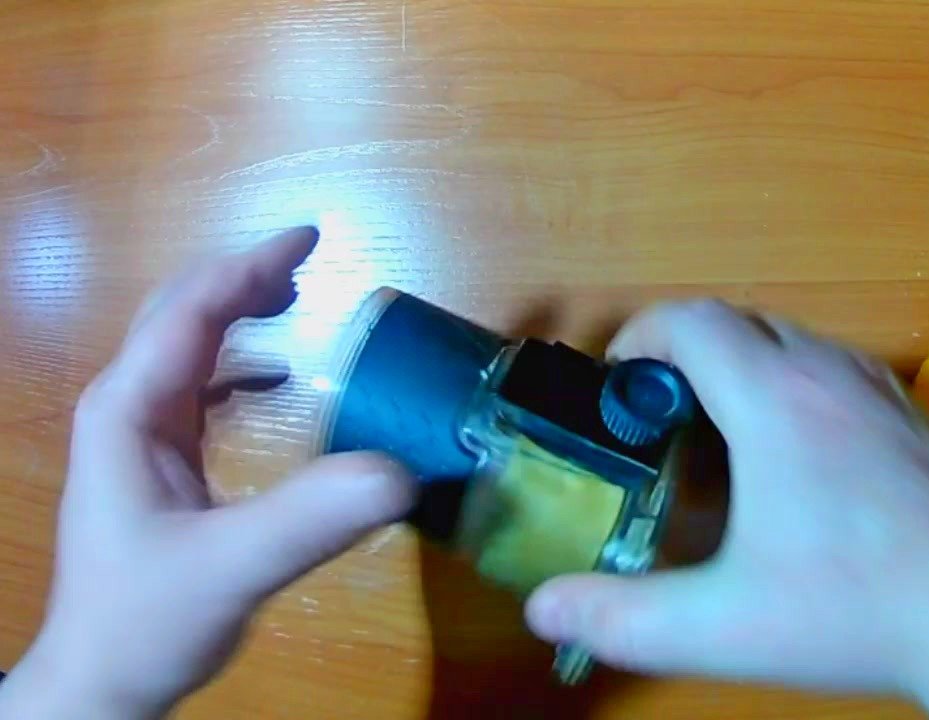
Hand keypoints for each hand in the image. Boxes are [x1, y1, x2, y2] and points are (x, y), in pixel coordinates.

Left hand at [0, 228, 416, 719]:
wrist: (100, 680)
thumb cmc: (147, 619)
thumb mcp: (232, 567)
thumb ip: (310, 518)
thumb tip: (402, 471)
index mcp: (130, 411)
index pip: (190, 312)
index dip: (249, 267)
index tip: (312, 239)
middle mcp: (129, 408)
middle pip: (182, 314)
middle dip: (245, 276)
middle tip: (312, 257)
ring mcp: (139, 435)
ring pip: (188, 346)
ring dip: (240, 312)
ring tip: (298, 297)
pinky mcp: (158, 463)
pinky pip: (200, 389)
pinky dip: (240, 366)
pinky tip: (278, 377)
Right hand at [524, 299, 928, 717]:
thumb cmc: (862, 611)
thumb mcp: (727, 627)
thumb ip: (624, 618)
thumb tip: (542, 609)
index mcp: (778, 400)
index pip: (693, 321)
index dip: (640, 336)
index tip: (615, 381)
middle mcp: (833, 374)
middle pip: (742, 321)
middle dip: (687, 352)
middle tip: (656, 416)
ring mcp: (886, 391)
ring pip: (796, 344)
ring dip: (744, 369)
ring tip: (718, 440)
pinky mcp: (919, 419)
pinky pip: (839, 375)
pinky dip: (796, 391)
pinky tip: (800, 471)